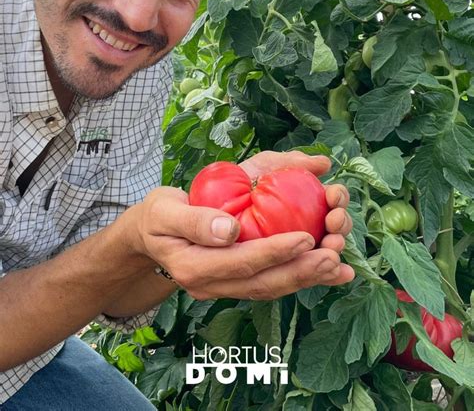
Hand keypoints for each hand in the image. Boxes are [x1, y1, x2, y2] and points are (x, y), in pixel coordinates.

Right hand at [131, 152, 353, 300]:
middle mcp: (211, 285)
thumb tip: (230, 229)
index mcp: (193, 266)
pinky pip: (272, 283)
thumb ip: (194, 219)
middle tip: (334, 255)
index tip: (305, 236)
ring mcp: (225, 288)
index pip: (240, 262)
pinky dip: (302, 277)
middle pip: (263, 283)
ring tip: (340, 266)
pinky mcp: (238, 282)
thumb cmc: (158, 216)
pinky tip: (331, 272)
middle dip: (301, 272)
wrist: (150, 236)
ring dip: (308, 278)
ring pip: (271, 287)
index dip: (274, 252)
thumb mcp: (165, 209)